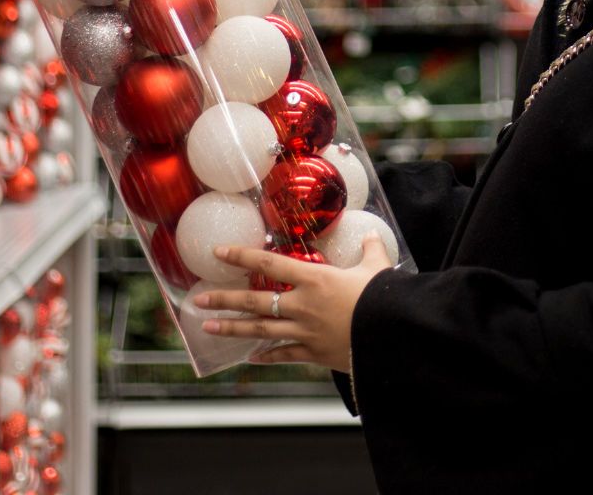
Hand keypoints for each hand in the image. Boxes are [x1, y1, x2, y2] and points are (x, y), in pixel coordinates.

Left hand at [193, 235, 393, 371]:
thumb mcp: (378, 269)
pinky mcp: (313, 352)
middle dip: (224, 299)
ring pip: (259, 329)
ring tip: (209, 327)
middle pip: (254, 300)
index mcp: (315, 278)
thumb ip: (372, 250)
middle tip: (199, 300)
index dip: (241, 256)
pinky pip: (283, 354)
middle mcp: (302, 304)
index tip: (218, 252)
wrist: (392, 335)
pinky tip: (250, 358)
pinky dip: (266, 356)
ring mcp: (305, 330)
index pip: (269, 262)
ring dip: (232, 328)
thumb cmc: (384, 298)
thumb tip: (373, 234)